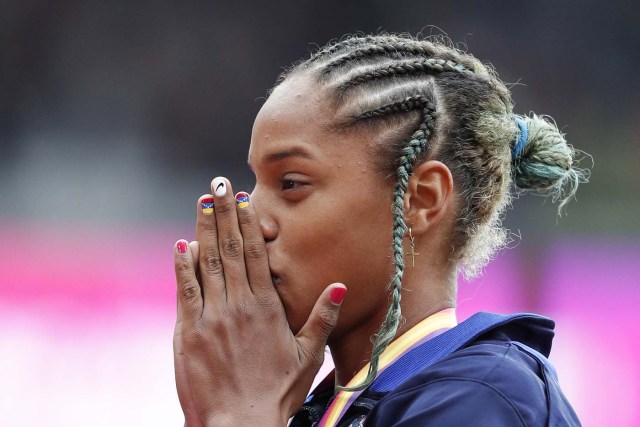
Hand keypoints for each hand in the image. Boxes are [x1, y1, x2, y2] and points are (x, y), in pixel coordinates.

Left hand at [173, 177, 346, 426]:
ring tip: (201, 203)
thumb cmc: (277, 392)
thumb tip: (339, 284)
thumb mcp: (308, 355)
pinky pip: (186, 290)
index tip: (242, 199)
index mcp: (267, 307)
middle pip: (229, 250)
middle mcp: (239, 305)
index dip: (247, 224)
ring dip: (203, 230)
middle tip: (217, 185)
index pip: (255, 255)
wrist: (240, 425)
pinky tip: (182, 244)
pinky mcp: (189, 332)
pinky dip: (182, 265)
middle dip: (223, 214)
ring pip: (206, 263)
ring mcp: (212, 317)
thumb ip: (322, 317)